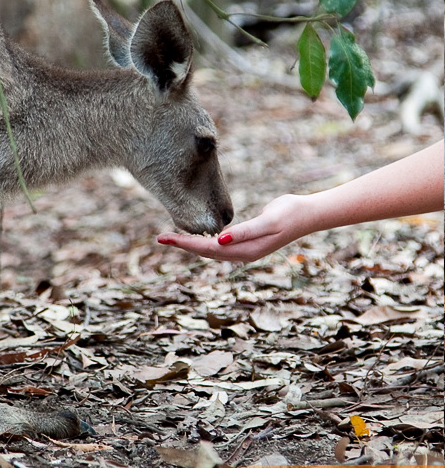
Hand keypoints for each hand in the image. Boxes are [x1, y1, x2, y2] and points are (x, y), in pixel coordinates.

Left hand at [157, 194, 312, 262]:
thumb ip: (245, 232)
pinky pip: (218, 245)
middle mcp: (241, 253)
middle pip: (204, 251)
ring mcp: (244, 249)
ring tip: (172, 238)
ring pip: (210, 250)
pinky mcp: (246, 241)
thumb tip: (220, 240)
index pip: (206, 248)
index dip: (185, 243)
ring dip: (191, 244)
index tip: (165, 237)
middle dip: (182, 245)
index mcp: (244, 250)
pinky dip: (204, 241)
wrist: (307, 214)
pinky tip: (196, 236)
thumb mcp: (267, 221)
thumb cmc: (288, 215)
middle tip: (160, 238)